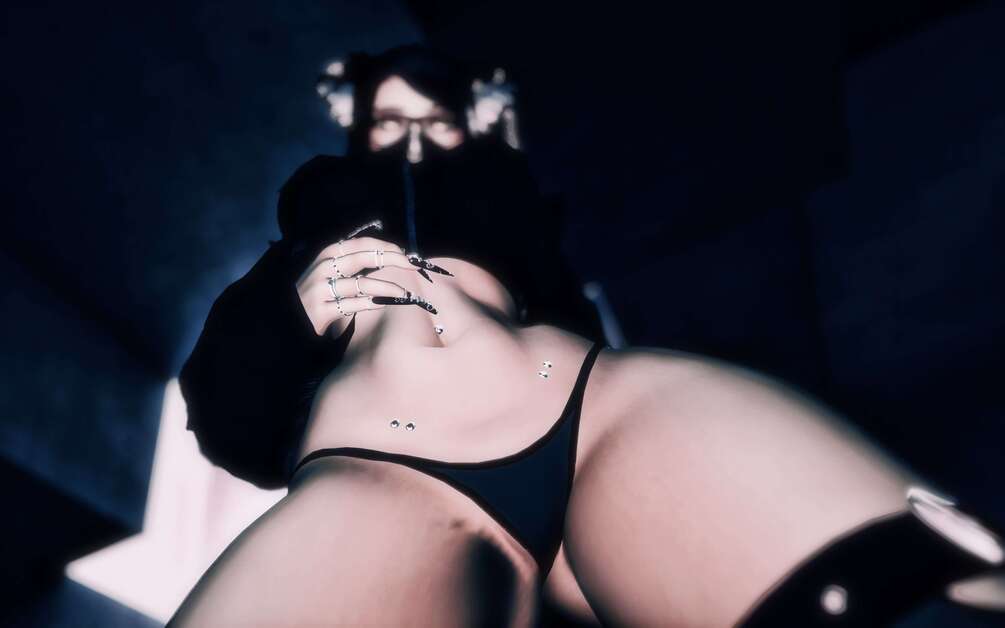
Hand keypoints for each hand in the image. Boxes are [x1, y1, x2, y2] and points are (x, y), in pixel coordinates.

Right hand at [295, 222, 451, 336]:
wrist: (287, 320)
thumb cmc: (314, 295)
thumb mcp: (329, 273)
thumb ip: (352, 264)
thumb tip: (389, 257)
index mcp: (328, 254)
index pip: (362, 243)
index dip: (387, 247)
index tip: (406, 254)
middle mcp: (324, 267)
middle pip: (365, 257)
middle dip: (394, 260)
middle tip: (414, 267)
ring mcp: (321, 289)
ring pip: (363, 284)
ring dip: (389, 288)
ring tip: (405, 293)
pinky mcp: (322, 310)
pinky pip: (354, 305)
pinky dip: (373, 304)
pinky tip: (384, 305)